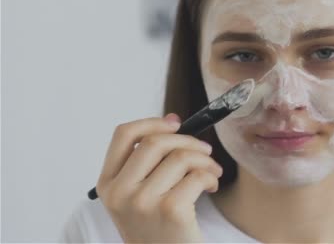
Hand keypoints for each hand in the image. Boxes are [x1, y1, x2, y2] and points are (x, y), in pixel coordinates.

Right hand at [95, 113, 222, 242]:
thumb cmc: (158, 228)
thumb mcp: (137, 196)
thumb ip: (147, 162)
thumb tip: (172, 119)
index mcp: (107, 184)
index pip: (123, 135)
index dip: (152, 123)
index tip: (175, 124)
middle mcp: (120, 193)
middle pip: (156, 142)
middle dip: (188, 141)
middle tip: (205, 152)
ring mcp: (143, 202)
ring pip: (181, 157)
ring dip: (205, 161)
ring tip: (211, 173)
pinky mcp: (171, 211)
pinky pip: (198, 175)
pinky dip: (211, 176)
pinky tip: (211, 187)